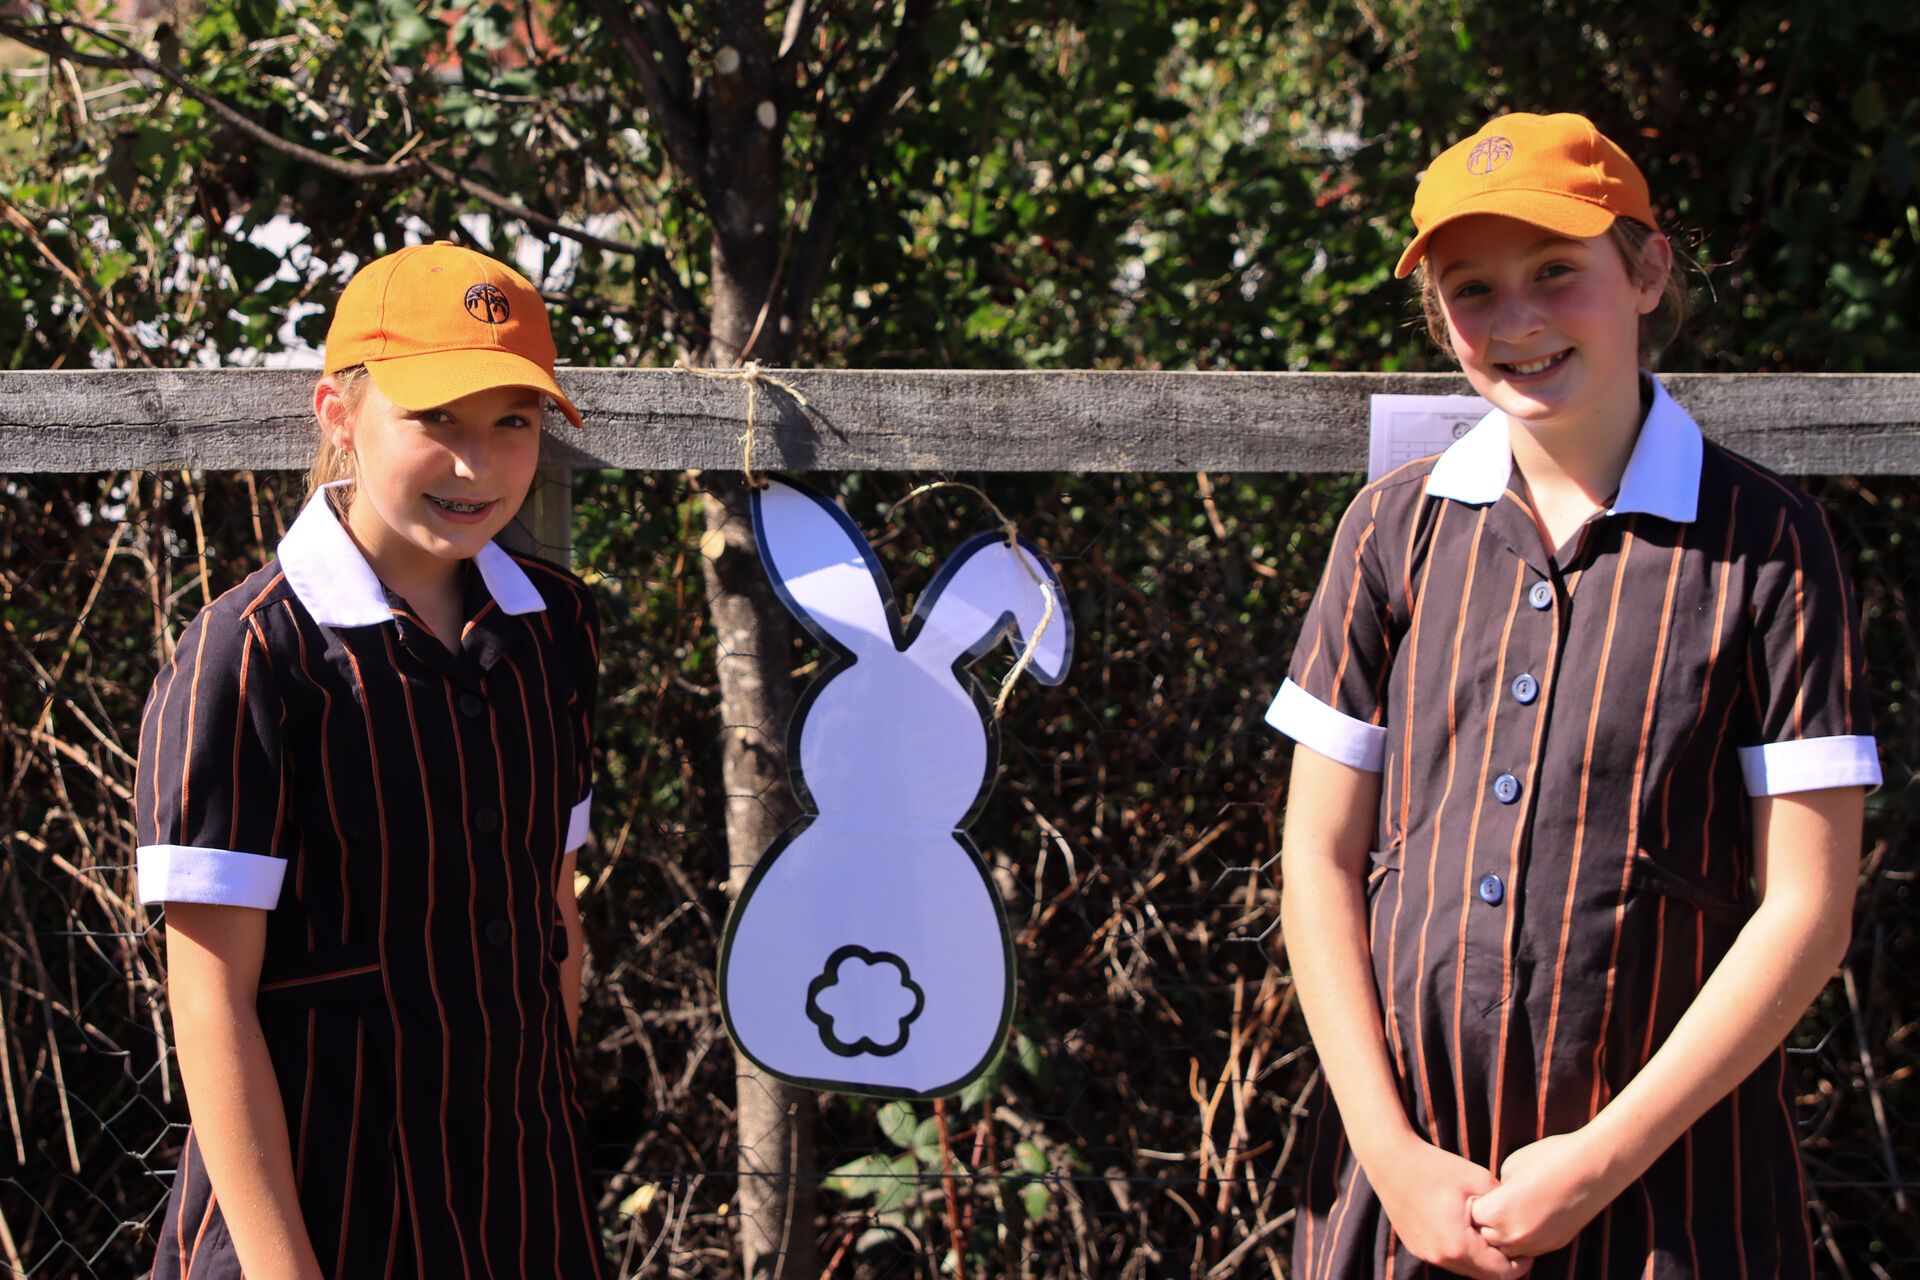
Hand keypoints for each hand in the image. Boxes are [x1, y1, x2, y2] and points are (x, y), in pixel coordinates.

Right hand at [1369, 1135, 1533, 1278]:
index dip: (1521, 1264)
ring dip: (1481, 1257)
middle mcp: (1440, 1257)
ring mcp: (1425, 1253)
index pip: (1502, 1274)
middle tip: (1513, 1241)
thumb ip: (1504, 1205)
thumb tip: (1520, 1219)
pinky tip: (1465, 1227)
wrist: (1389, 1158)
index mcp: (1458, 1246)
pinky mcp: (1416, 1246)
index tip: (1528, 1248)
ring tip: (1488, 1232)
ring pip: (1465, 1268)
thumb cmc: (1435, 1166)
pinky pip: (1448, 1258)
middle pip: (1484, 1276)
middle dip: (1502, 1262)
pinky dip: (1463, 1250)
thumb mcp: (1479, 1179)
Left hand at [1469, 1129, 1619, 1257]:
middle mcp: (1515, 1235)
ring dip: (1504, 1235)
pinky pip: (1529, 1249)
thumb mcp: (1509, 1166)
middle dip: (1486, 1222)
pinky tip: (1530, 1217)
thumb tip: (1492, 1200)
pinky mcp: (1555, 1244)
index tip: (1483, 1191)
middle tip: (1495, 1202)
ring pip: (1507, 1250)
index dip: (1477, 1202)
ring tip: (1512, 1211)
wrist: (1593, 1167)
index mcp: (1498, 1212)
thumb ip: (1496, 1190)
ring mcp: (1537, 1243)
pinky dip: (1524, 1239)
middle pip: (1486, 1237)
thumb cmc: (1549, 1159)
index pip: (1472, 1217)